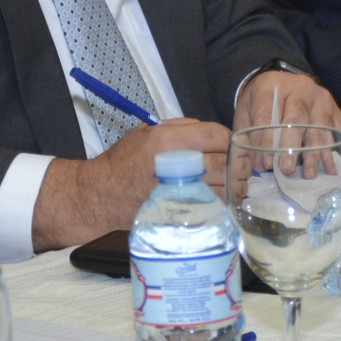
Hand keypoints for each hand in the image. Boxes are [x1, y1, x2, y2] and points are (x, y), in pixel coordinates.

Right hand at [32, 117, 234, 250]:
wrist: (101, 195)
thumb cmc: (124, 161)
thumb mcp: (149, 131)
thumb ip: (184, 127)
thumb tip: (213, 133)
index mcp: (169, 140)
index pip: (218, 135)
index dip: (230, 139)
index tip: (230, 144)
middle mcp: (176, 165)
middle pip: (225, 162)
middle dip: (236, 162)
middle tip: (239, 164)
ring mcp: (178, 191)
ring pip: (224, 187)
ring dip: (233, 184)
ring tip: (234, 181)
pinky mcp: (178, 212)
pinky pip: (212, 206)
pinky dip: (221, 201)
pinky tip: (221, 196)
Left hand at [234, 70, 340, 178]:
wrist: (281, 83)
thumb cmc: (261, 102)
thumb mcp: (247, 113)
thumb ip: (249, 137)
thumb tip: (257, 166)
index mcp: (271, 86)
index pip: (268, 115)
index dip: (267, 140)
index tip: (266, 163)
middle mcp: (299, 88)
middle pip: (297, 119)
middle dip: (291, 147)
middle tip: (286, 170)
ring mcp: (320, 97)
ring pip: (319, 127)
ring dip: (315, 153)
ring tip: (309, 174)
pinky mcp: (334, 108)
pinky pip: (336, 130)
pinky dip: (333, 151)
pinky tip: (330, 168)